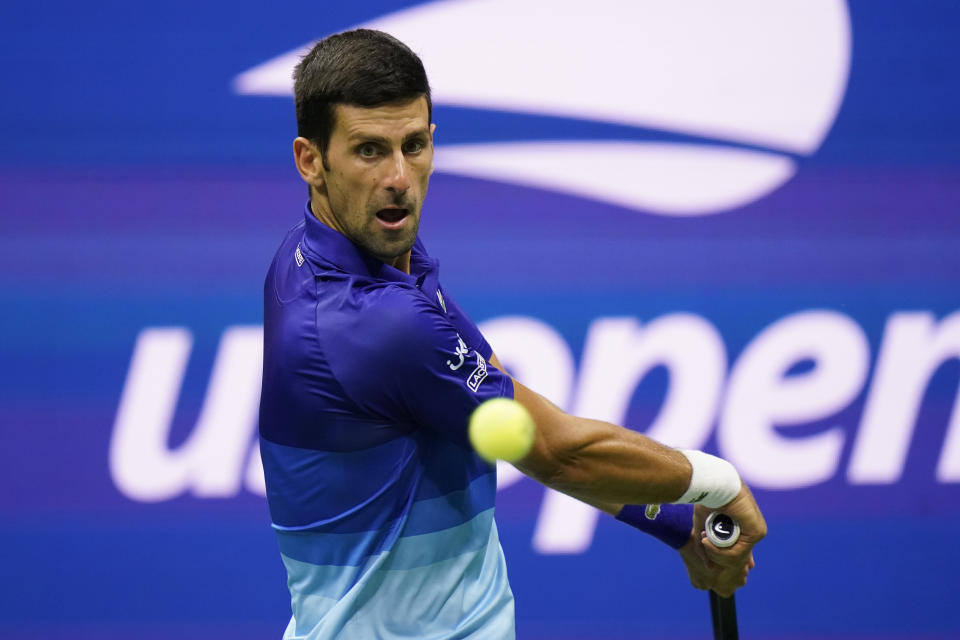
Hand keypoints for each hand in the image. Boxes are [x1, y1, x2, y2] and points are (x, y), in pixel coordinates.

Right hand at [684, 482, 766, 596]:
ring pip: (736, 558)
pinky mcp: (757, 532)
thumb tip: (709, 569)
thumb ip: (705, 547)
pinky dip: (721, 552)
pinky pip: (738, 553)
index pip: (741, 552)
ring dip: (717, 554)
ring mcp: (755, 532)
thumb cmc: (706, 501)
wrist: (713, 485)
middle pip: (737, 559)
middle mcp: (750, 531)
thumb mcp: (702, 528)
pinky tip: (709, 542)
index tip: (718, 570)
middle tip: (704, 543)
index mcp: (741, 528)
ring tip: (705, 541)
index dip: (730, 562)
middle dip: (717, 557)